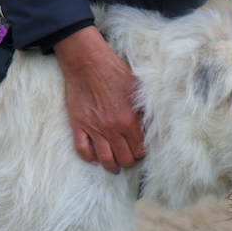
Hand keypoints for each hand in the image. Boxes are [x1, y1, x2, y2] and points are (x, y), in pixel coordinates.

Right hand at [53, 26, 144, 171]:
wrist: (89, 64)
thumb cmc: (115, 72)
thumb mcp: (137, 90)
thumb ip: (145, 110)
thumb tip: (152, 124)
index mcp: (129, 121)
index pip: (139, 150)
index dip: (141, 153)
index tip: (139, 151)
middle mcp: (113, 129)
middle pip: (124, 158)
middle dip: (128, 161)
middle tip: (128, 158)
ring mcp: (94, 129)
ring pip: (105, 159)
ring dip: (112, 166)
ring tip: (114, 166)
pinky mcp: (79, 126)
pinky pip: (83, 150)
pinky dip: (89, 158)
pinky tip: (95, 158)